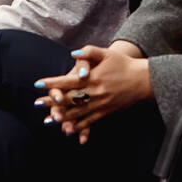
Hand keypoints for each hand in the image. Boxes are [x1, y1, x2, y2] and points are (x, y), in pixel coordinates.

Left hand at [33, 45, 153, 143]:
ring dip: (62, 117)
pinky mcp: (106, 111)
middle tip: (37, 103)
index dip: (52, 83)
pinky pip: (91, 121)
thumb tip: (73, 54)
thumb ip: (88, 52)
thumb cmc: (123, 64)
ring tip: (48, 120)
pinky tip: (69, 130)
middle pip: (70, 99)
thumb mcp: (106, 53)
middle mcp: (95, 93)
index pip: (68, 81)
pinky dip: (79, 126)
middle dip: (52, 101)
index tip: (38, 84)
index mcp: (93, 78)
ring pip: (78, 113)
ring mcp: (101, 104)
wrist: (143, 80)